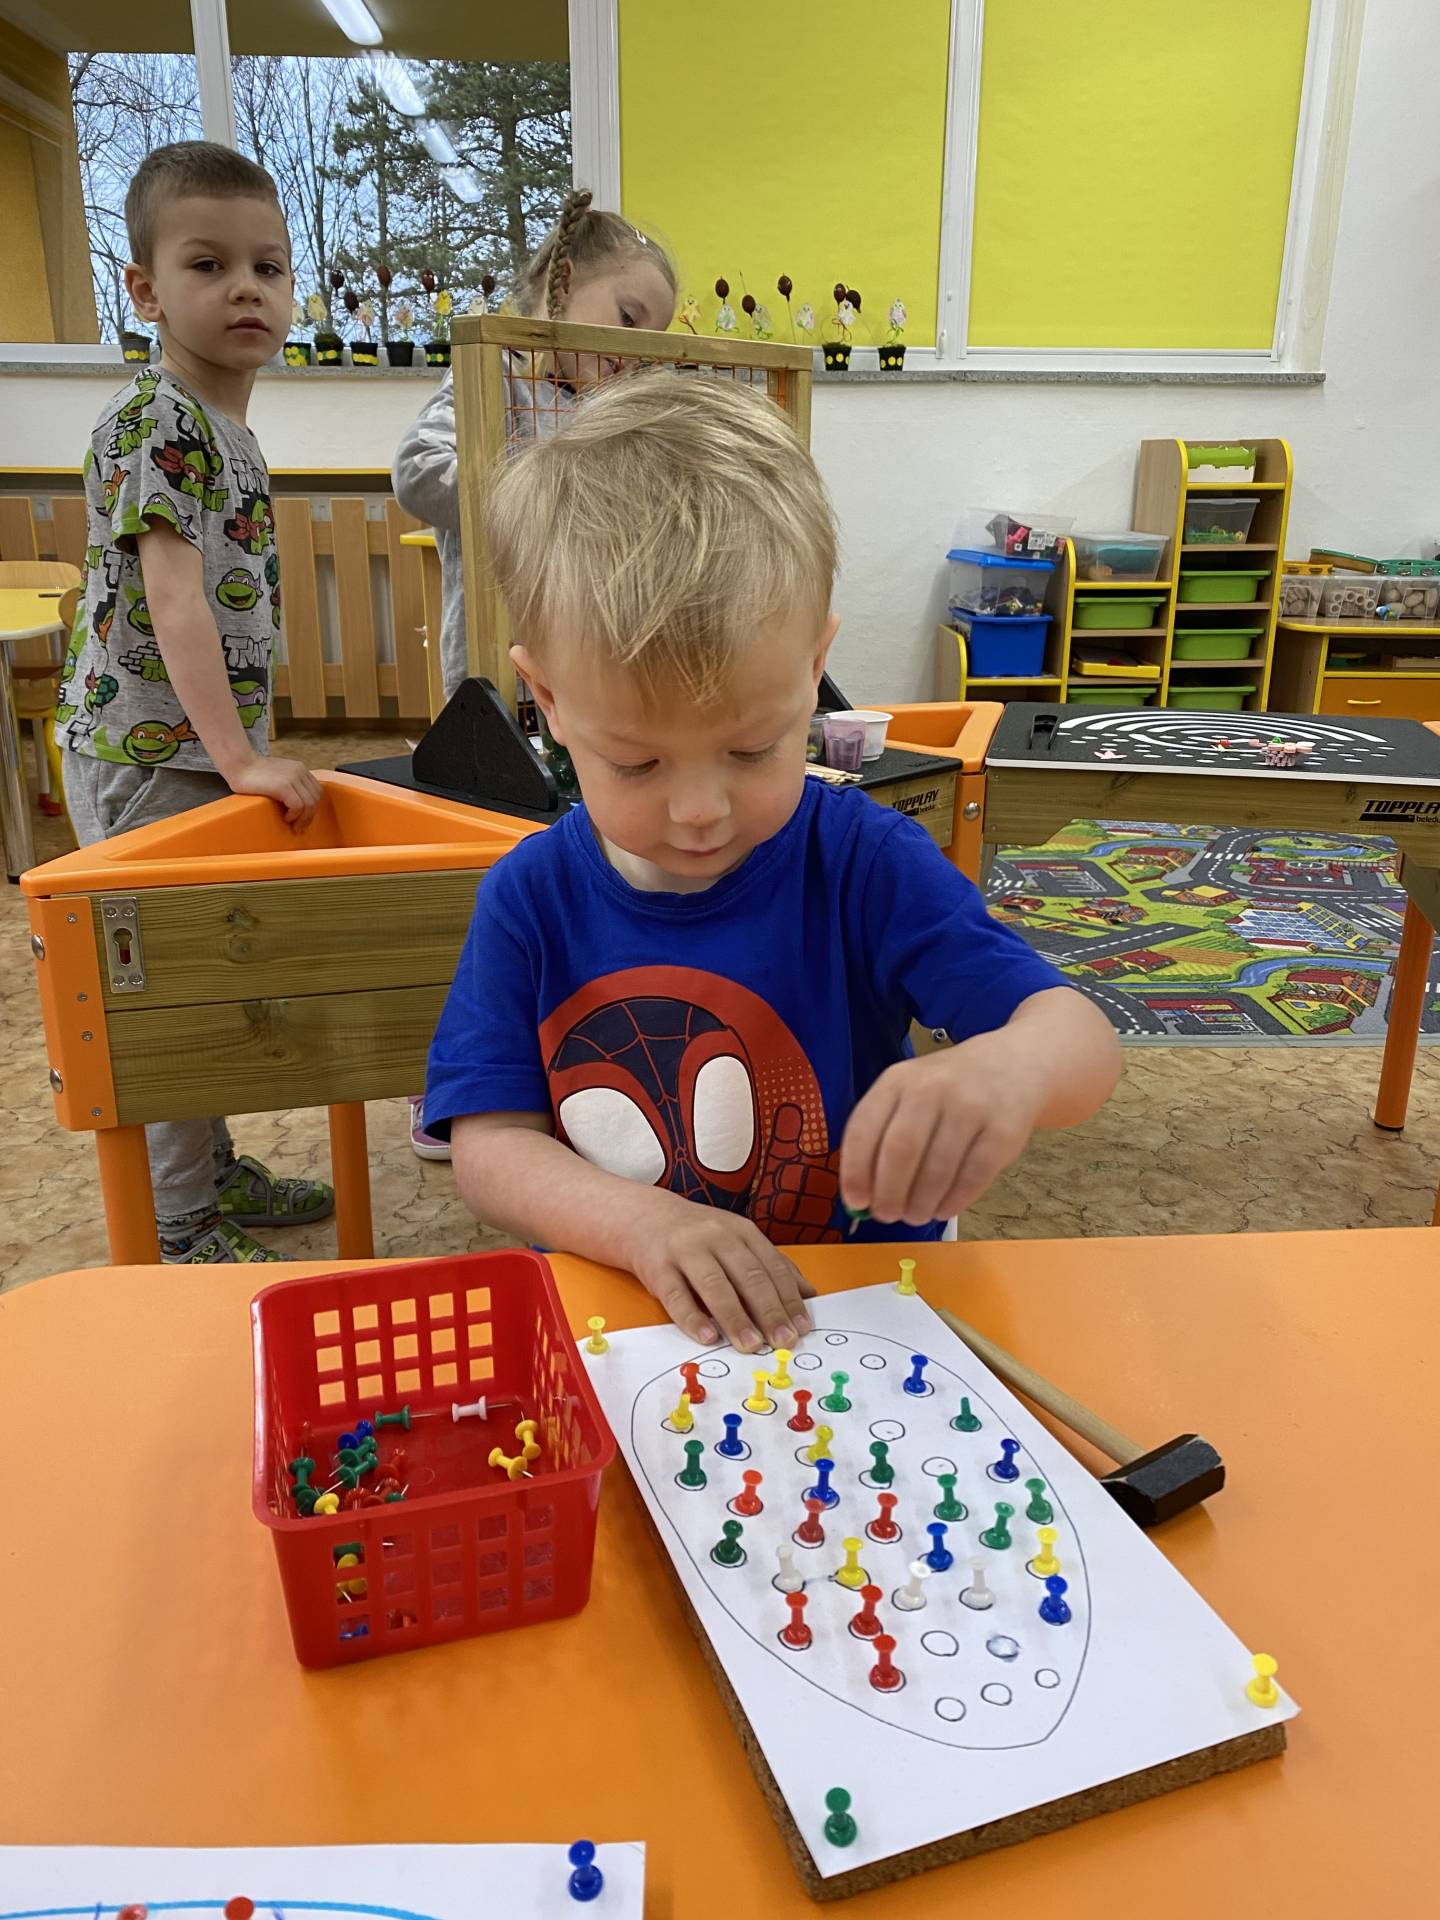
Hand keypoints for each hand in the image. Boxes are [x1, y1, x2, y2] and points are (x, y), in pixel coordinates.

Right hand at [227, 755, 322, 829]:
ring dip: (303, 818)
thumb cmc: (254, 773)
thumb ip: (291, 783)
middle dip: (309, 816)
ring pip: (309, 804)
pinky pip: (298, 806)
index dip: (312, 808)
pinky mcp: (284, 786)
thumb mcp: (279, 774)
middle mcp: (300, 771)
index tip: (304, 819)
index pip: (316, 791)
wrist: (239, 765)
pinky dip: (294, 815)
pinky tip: (286, 818)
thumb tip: (299, 805)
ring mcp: (293, 778)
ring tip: (292, 824)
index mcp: (300, 768)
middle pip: (315, 799)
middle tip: (299, 827)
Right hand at [623, 1190, 815, 1353]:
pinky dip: (693, 1318)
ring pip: (715, 1285)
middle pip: (748, 1276)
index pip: (772, 1268)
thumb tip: (808, 1294)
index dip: (789, 1299)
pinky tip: (708, 1337)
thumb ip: (771, 1265)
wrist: (645, 1218)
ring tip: (751, 1345)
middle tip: (783, 1341)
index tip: (802, 1328)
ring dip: (736, 1318)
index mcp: (742, 1232)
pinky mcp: (658, 1267)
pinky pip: (677, 1295)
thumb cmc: (700, 1237)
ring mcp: (686, 1250)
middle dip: (769, 1312)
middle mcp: (717, 1237)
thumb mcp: (739, 1240)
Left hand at [839, 1037, 1042, 1225]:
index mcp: (897, 1081)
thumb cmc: (946, 1090)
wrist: (1011, 1066)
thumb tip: (862, 1197)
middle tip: (887, 1215)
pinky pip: (972, 1178)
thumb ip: (881, 1135)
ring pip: (937, 1170)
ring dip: (920, 1204)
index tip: (855, 1201)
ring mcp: (970, 1108)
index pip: (864, 1128)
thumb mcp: (908, 1093)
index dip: (855, 1171)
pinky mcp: (1002, 1133)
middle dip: (889, 1194)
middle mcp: (932, 1089)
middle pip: (900, 1152)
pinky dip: (953, 1202)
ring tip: (916, 1215)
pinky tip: (943, 1208)